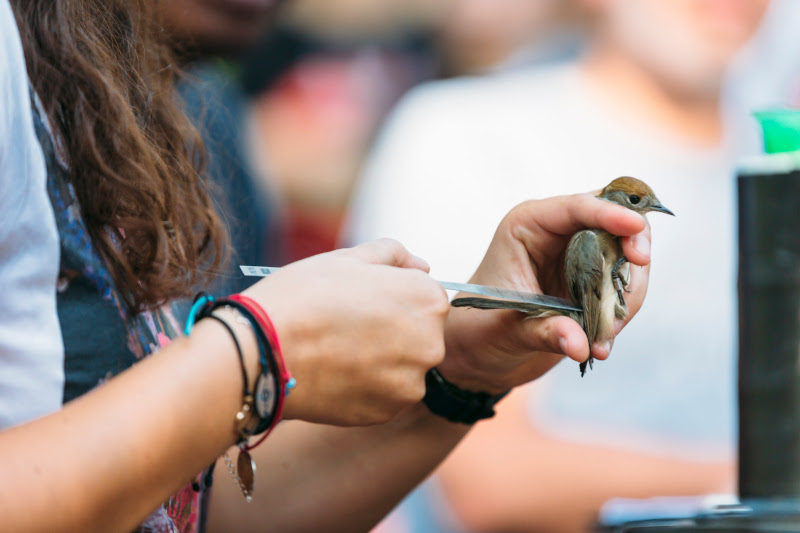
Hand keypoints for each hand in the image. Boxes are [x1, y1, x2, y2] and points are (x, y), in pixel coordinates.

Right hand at [243, 239, 448, 425]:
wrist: (264, 350)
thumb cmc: (304, 296)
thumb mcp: (349, 258)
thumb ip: (393, 255)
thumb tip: (422, 265)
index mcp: (429, 300)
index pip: (424, 296)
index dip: (390, 295)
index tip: (359, 300)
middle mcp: (431, 343)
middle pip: (418, 334)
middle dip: (391, 329)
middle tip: (345, 326)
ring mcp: (411, 383)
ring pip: (401, 367)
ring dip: (379, 360)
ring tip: (337, 350)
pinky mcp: (387, 412)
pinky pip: (383, 394)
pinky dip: (364, 386)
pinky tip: (334, 373)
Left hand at [438, 192, 650, 393]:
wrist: (478, 351)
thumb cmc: (479, 327)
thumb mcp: (508, 327)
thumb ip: (546, 331)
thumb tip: (581, 344)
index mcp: (529, 224)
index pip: (578, 207)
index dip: (612, 214)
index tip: (635, 229)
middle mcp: (558, 233)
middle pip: (616, 222)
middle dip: (632, 253)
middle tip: (630, 291)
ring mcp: (579, 256)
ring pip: (626, 258)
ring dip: (627, 295)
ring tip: (605, 336)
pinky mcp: (592, 281)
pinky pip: (622, 287)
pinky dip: (621, 313)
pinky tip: (600, 344)